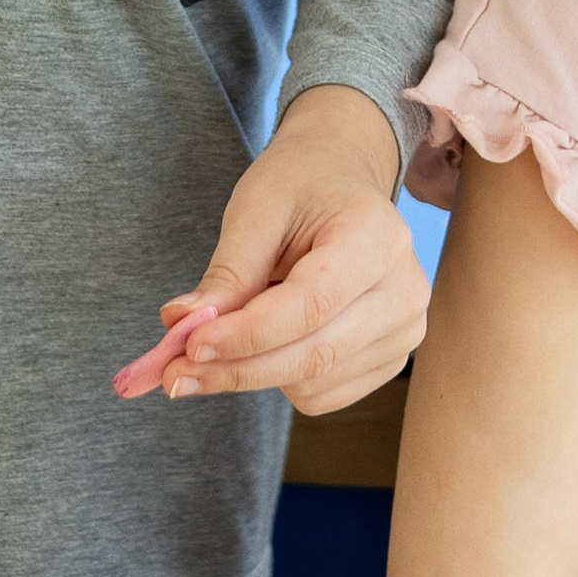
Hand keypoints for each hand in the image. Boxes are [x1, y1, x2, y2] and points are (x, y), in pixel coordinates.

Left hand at [145, 85, 425, 418]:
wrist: (341, 180)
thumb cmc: (299, 186)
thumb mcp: (256, 208)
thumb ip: (226, 272)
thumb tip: (181, 327)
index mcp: (377, 238)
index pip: (309, 305)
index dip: (246, 334)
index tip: (187, 346)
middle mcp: (404, 289)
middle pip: (312, 355)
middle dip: (235, 369)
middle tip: (172, 373)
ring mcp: (405, 330)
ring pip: (312, 384)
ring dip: (253, 372)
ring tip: (231, 330)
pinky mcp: (391, 360)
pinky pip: (322, 396)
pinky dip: (280, 378)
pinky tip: (271, 338)